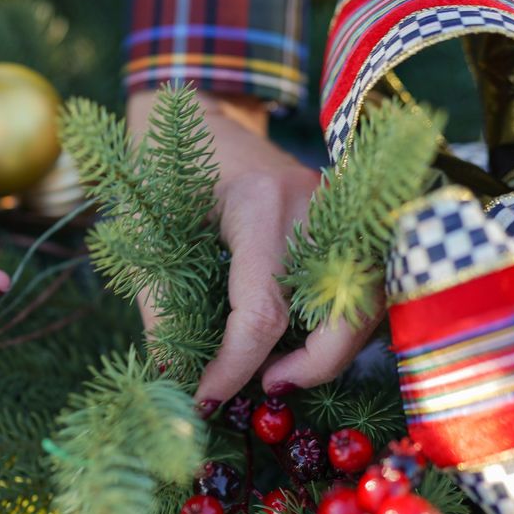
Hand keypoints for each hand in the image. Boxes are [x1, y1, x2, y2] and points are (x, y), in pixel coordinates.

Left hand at [127, 89, 380, 408]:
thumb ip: (159, 306)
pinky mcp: (349, 217)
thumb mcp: (145, 233)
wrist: (196, 114)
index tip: (207, 398)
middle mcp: (315, 203)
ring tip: (279, 367)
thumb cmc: (163, 169)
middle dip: (312, 366)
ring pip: (367, 300)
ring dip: (332, 348)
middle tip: (264, 387)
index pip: (263, 311)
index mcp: (258, 204)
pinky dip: (339, 323)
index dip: (236, 367)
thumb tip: (174, 376)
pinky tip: (300, 339)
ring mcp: (341, 207)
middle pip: (343, 309)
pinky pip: (364, 285)